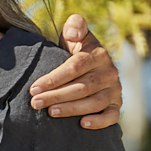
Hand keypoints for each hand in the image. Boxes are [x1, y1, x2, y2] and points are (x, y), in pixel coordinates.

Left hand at [29, 14, 123, 130]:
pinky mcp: (117, 104)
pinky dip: (99, 122)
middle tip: (35, 103)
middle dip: (56, 96)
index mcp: (98, 54)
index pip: (75, 67)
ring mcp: (114, 89)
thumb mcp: (75, 33)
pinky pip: (112, 116)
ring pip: (94, 102)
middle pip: (82, 87)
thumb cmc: (76, 49)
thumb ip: (74, 25)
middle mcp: (109, 72)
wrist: (92, 65)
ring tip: (50, 113)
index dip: (54, 78)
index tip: (33, 88)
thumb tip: (72, 34)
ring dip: (72, 109)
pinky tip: (82, 125)